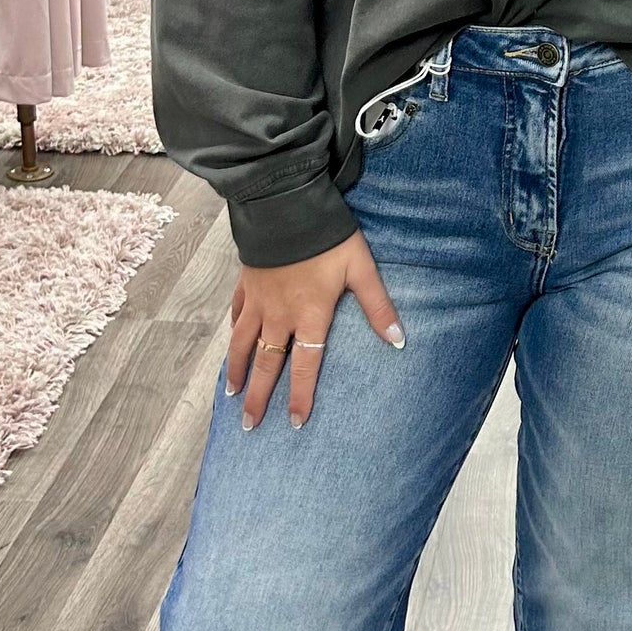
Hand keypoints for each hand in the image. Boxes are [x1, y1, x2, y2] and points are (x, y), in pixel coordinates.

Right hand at [225, 231, 403, 430]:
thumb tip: (399, 340)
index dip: (300, 395)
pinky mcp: (246, 284)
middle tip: (249, 424)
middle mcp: (279, 315)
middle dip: (258, 396)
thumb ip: (378, 307)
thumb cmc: (328, 237)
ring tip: (232, 394)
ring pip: (243, 344)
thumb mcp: (361, 269)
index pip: (305, 365)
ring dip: (237, 371)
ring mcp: (258, 301)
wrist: (286, 206)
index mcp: (309, 315)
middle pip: (266, 364)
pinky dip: (233, 335)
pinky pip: (236, 316)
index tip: (295, 423)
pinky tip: (231, 345)